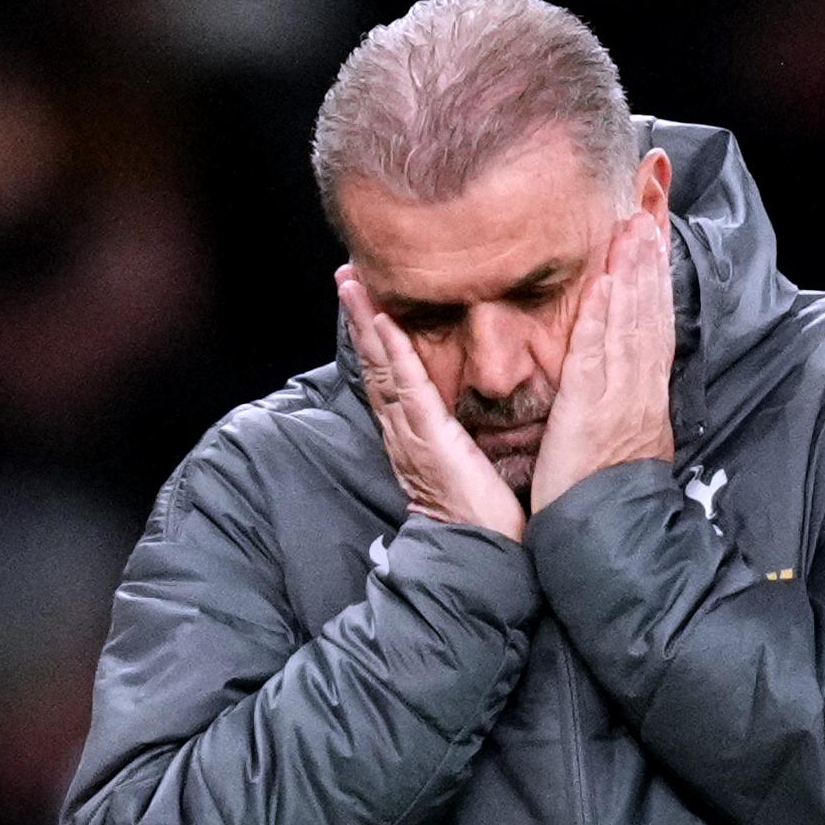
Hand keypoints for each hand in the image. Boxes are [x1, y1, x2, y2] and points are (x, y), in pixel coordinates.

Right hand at [339, 269, 526, 542]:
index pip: (389, 372)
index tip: (365, 297)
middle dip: (358, 316)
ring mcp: (411, 430)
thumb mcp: (464, 461)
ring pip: (382, 366)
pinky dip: (393, 353)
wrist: (478, 550)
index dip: (374, 334)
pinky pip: (407, 386)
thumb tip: (465, 416)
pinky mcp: (428, 435)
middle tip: (345, 274)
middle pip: (374, 361)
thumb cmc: (480, 511)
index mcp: (413, 431)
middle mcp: (403, 427)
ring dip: (365, 322)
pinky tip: (382, 323)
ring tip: (350, 283)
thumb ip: (456, 435)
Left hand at [532, 210, 675, 510]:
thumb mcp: (621, 439)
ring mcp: (619, 400)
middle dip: (650, 265)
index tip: (655, 239)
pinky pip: (599, 357)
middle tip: (648, 215)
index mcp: (645, 397)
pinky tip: (606, 285)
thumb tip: (626, 376)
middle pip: (650, 317)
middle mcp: (639, 391)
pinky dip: (604, 318)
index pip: (655, 327)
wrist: (608, 535)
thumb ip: (623, 403)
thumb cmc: (604, 492)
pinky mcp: (591, 412)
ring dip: (634, 276)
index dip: (656, 282)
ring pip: (631, 327)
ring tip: (634, 230)